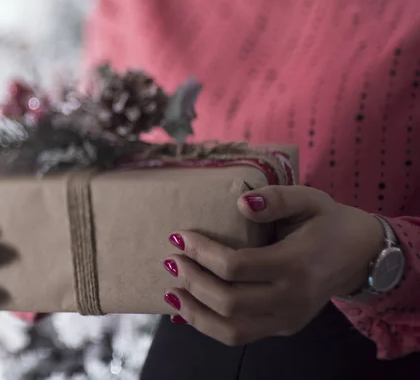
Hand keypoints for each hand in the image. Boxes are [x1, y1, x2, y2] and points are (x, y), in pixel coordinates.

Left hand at [162, 185, 383, 345]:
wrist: (361, 256)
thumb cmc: (328, 223)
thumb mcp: (310, 199)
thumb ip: (277, 198)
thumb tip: (241, 204)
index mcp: (296, 264)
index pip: (236, 266)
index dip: (201, 253)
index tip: (179, 236)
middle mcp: (291, 299)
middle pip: (228, 302)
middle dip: (192, 281)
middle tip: (172, 260)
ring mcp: (287, 319)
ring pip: (231, 330)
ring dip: (194, 312)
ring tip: (172, 290)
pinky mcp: (283, 327)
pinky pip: (240, 336)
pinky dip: (209, 325)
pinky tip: (189, 309)